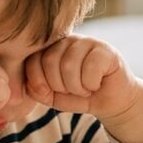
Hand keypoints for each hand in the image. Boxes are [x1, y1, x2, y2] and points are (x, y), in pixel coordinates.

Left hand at [24, 34, 142, 121]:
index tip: (51, 92)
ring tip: (85, 88)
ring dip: (76, 87)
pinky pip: (90, 68)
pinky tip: (97, 84)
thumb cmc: (80, 96)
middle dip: (60, 86)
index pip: (32, 59)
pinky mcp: (106, 50)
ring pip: (68, 64)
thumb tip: (32, 84)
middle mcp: (68, 40)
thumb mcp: (52, 96)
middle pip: (49, 61)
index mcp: (51, 47)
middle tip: (73, 91)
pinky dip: (91, 84)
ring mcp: (88, 42)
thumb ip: (36, 89)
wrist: (110, 102)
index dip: (38, 81)